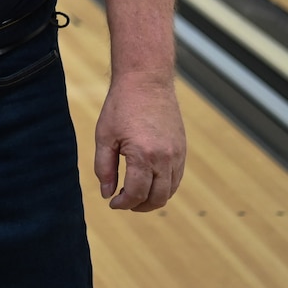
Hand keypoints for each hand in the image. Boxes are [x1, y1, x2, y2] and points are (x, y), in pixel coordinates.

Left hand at [94, 73, 185, 211]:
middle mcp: (165, 159)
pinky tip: (148, 182)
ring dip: (154, 199)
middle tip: (124, 203)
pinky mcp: (182, 149)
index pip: (136, 193)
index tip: (113, 203)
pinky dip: (164, 187)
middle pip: (158, 198)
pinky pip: (177, 178)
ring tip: (135, 195)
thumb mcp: (104, 136)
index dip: (123, 203)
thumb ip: (104, 168)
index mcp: (144, 156)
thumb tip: (107, 194)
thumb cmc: (121, 106)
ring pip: (170, 191)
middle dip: (139, 206)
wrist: (146, 81)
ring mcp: (177, 155)